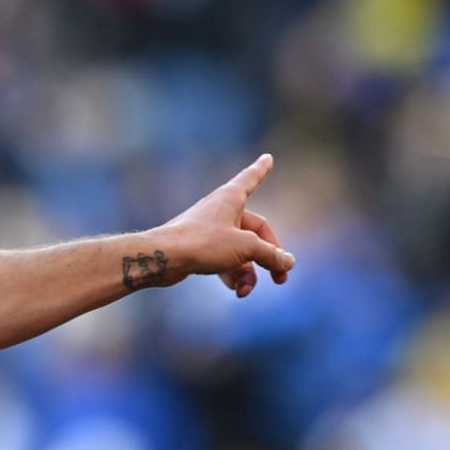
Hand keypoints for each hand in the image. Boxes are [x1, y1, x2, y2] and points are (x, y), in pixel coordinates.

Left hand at [149, 153, 295, 298]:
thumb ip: (270, 254)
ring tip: (247, 290)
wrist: (161, 258)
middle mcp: (220, 211)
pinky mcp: (198, 250)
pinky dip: (232, 276)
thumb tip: (288, 262)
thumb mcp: (245, 248)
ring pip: (239, 252)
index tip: (268, 158)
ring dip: (248, 273)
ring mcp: (208, 231)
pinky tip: (237, 291)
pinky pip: (224, 262)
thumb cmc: (202, 243)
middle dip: (269, 258)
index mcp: (231, 198)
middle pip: (255, 234)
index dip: (260, 170)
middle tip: (281, 279)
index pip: (251, 179)